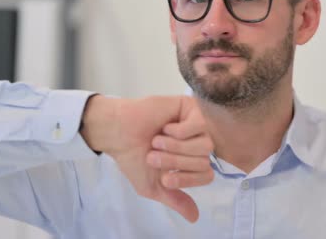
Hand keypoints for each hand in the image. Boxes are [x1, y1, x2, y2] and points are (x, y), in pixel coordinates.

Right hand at [80, 95, 213, 222]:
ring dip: (176, 146)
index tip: (165, 178)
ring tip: (157, 142)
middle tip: (153, 156)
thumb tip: (195, 218)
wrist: (119, 134)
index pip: (207, 176)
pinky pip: (199, 125)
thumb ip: (175, 199)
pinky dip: (179, 131)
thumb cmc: (134, 158)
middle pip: (204, 160)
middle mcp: (197, 144)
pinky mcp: (191, 108)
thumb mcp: (153, 186)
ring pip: (205, 144)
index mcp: (191, 162)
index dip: (186, 178)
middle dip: (175, 161)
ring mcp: (196, 125)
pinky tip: (165, 127)